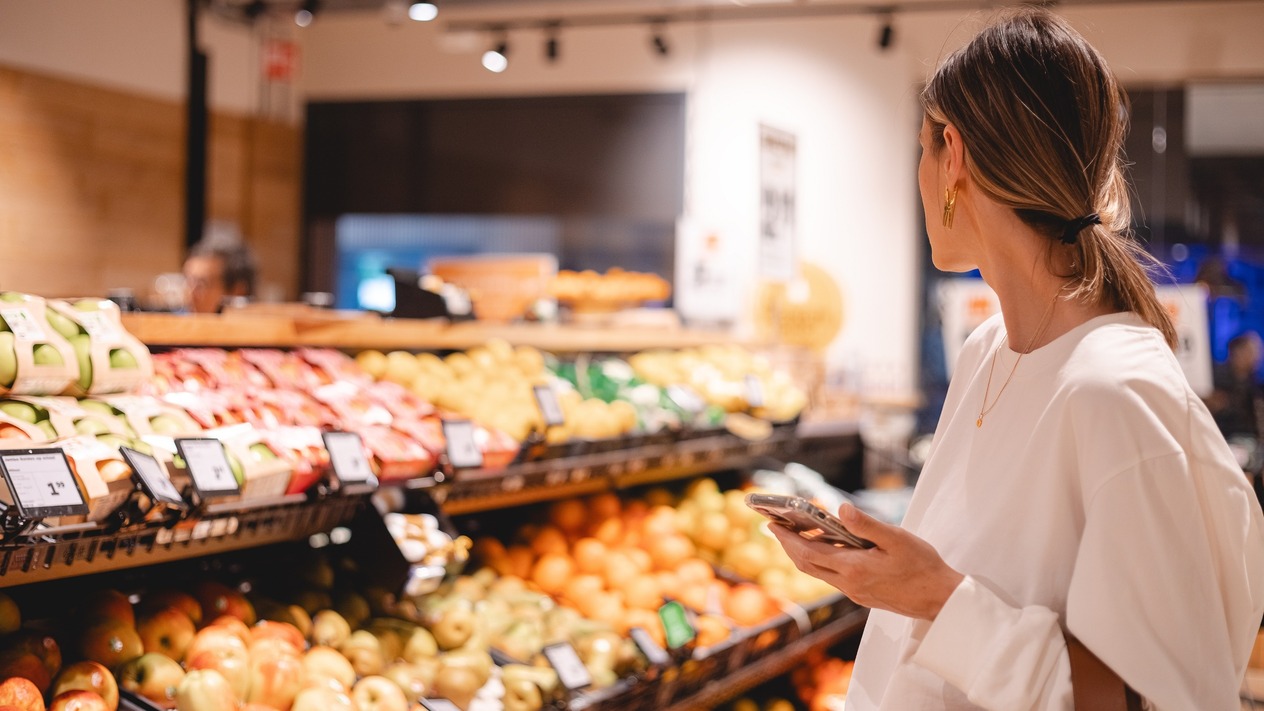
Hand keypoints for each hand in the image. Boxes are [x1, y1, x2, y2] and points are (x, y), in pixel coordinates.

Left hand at [768, 503, 963, 619]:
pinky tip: (828, 548)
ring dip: (804, 554)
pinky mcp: (862, 595)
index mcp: (854, 568)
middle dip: (788, 545)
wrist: (940, 599)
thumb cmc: (922, 566)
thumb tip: (840, 508)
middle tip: (775, 526)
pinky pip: (833, 577)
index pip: (809, 552)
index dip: (787, 538)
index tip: (772, 524)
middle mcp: (848, 584)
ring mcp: (854, 592)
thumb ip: (866, 524)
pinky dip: (822, 561)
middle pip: (807, 564)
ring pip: (818, 572)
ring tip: (796, 533)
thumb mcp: (896, 538)